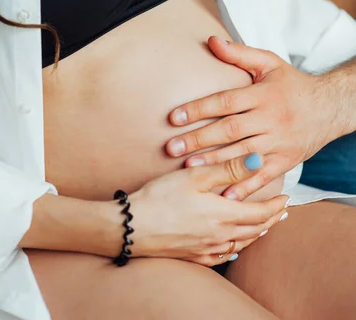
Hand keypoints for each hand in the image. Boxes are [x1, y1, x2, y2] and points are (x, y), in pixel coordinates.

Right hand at [130, 153, 288, 266]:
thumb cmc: (161, 197)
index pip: (261, 214)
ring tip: (264, 226)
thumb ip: (228, 169)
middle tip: (282, 212)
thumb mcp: (195, 176)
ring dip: (257, 234)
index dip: (276, 206)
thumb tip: (258, 160)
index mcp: (223, 215)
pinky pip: (223, 256)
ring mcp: (206, 249)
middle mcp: (220, 236)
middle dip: (271, 220)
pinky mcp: (192, 257)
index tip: (285, 197)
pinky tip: (234, 247)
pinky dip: (236, 249)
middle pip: (255, 231)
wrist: (131, 227)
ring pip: (241, 244)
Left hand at [166, 37, 338, 200]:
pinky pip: (263, 176)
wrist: (330, 107)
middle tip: (171, 148)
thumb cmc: (292, 84)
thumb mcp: (269, 63)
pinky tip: (224, 195)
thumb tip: (211, 41)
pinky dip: (245, 187)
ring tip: (187, 167)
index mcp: (263, 95)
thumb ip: (239, 54)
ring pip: (242, 154)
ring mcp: (279, 142)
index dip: (198, 109)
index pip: (225, 102)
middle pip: (229, 131)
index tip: (173, 118)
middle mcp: (271, 119)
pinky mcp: (286, 161)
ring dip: (214, 163)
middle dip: (198, 139)